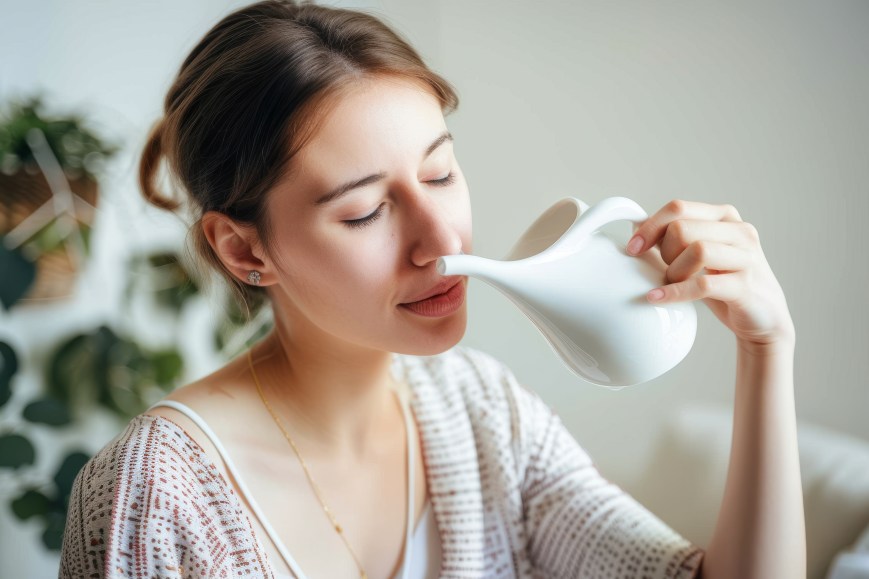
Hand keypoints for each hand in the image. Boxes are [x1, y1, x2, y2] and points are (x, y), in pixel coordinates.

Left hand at [626, 199, 794, 348]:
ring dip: (673, 270)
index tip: (632, 248)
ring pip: (697, 250)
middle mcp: (739, 231)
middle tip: (664, 270)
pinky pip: (703, 285)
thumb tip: (636, 226)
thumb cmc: (724, 284)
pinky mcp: (746, 286)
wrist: (763, 318)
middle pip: (683, 228)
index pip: (678, 208)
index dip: (650, 226)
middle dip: (664, 251)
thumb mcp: (698, 255)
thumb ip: (674, 239)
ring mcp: (747, 257)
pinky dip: (675, 292)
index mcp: (724, 217)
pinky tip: (658, 298)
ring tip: (670, 283)